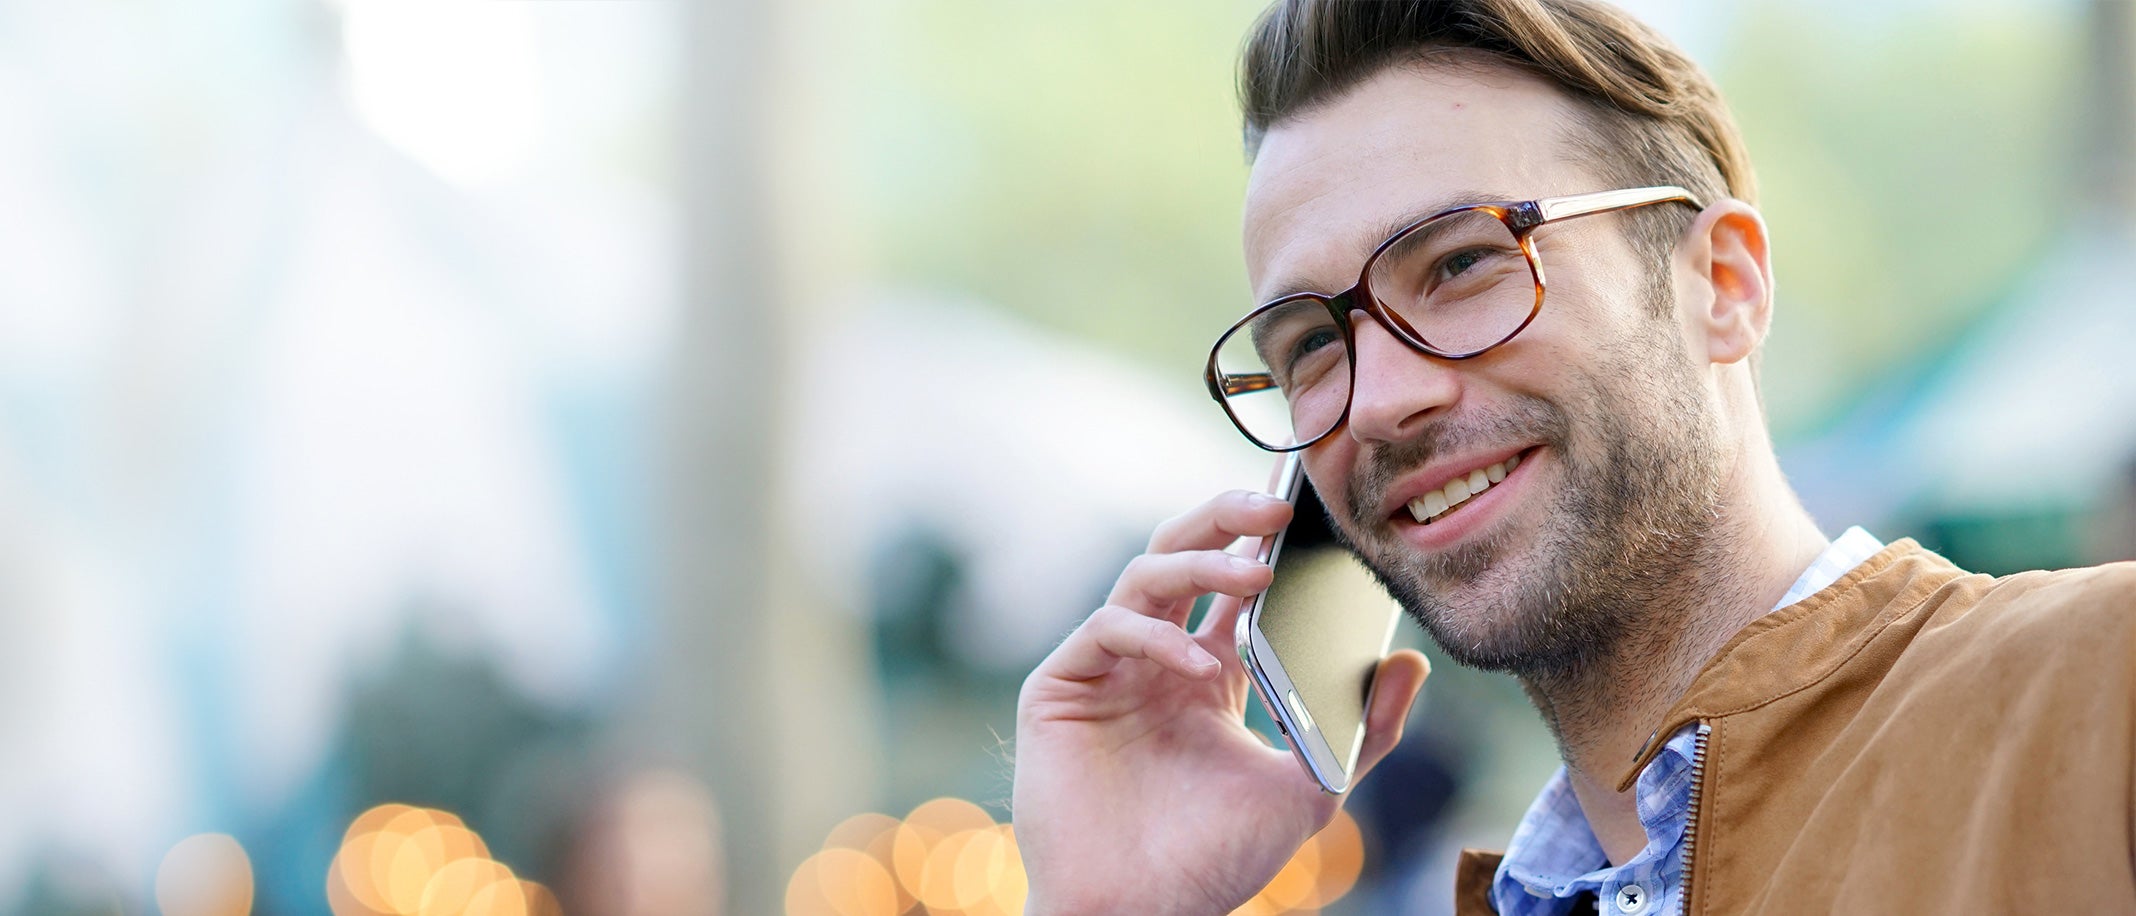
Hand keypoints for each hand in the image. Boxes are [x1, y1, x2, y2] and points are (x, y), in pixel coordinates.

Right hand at [1012, 489, 1430, 915]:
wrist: (1142, 914)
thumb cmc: (1215, 861)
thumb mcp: (1310, 787)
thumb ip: (1364, 729)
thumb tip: (1412, 662)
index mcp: (1207, 672)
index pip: (1232, 583)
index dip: (1262, 543)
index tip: (1311, 515)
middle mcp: (1154, 658)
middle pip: (1183, 554)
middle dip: (1226, 519)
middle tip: (1278, 504)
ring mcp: (1106, 668)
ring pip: (1144, 576)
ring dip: (1200, 564)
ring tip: (1257, 571)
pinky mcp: (1060, 686)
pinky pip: (1106, 628)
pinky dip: (1154, 635)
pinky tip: (1197, 663)